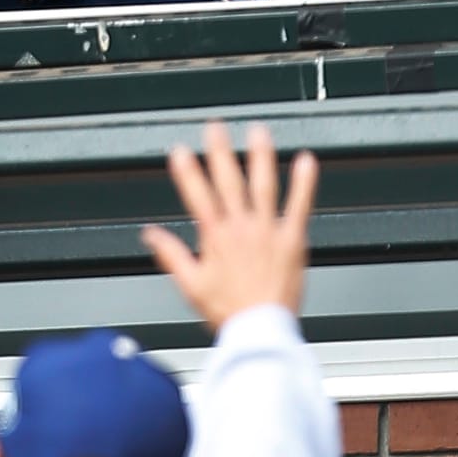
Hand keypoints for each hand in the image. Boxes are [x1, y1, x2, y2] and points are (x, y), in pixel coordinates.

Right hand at [142, 122, 318, 331]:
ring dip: (260, 156)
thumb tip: (151, 235)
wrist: (261, 329)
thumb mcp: (190, 285)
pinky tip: (306, 160)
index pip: (197, 195)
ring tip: (258, 132)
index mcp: (215, 238)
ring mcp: (268, 231)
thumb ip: (171, 255)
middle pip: (228, 181)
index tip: (180, 150)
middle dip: (219, 152)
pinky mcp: (292, 239)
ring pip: (263, 185)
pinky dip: (304, 182)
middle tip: (215, 127)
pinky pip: (299, 205)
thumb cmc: (229, 311)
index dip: (187, 171)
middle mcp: (241, 228)